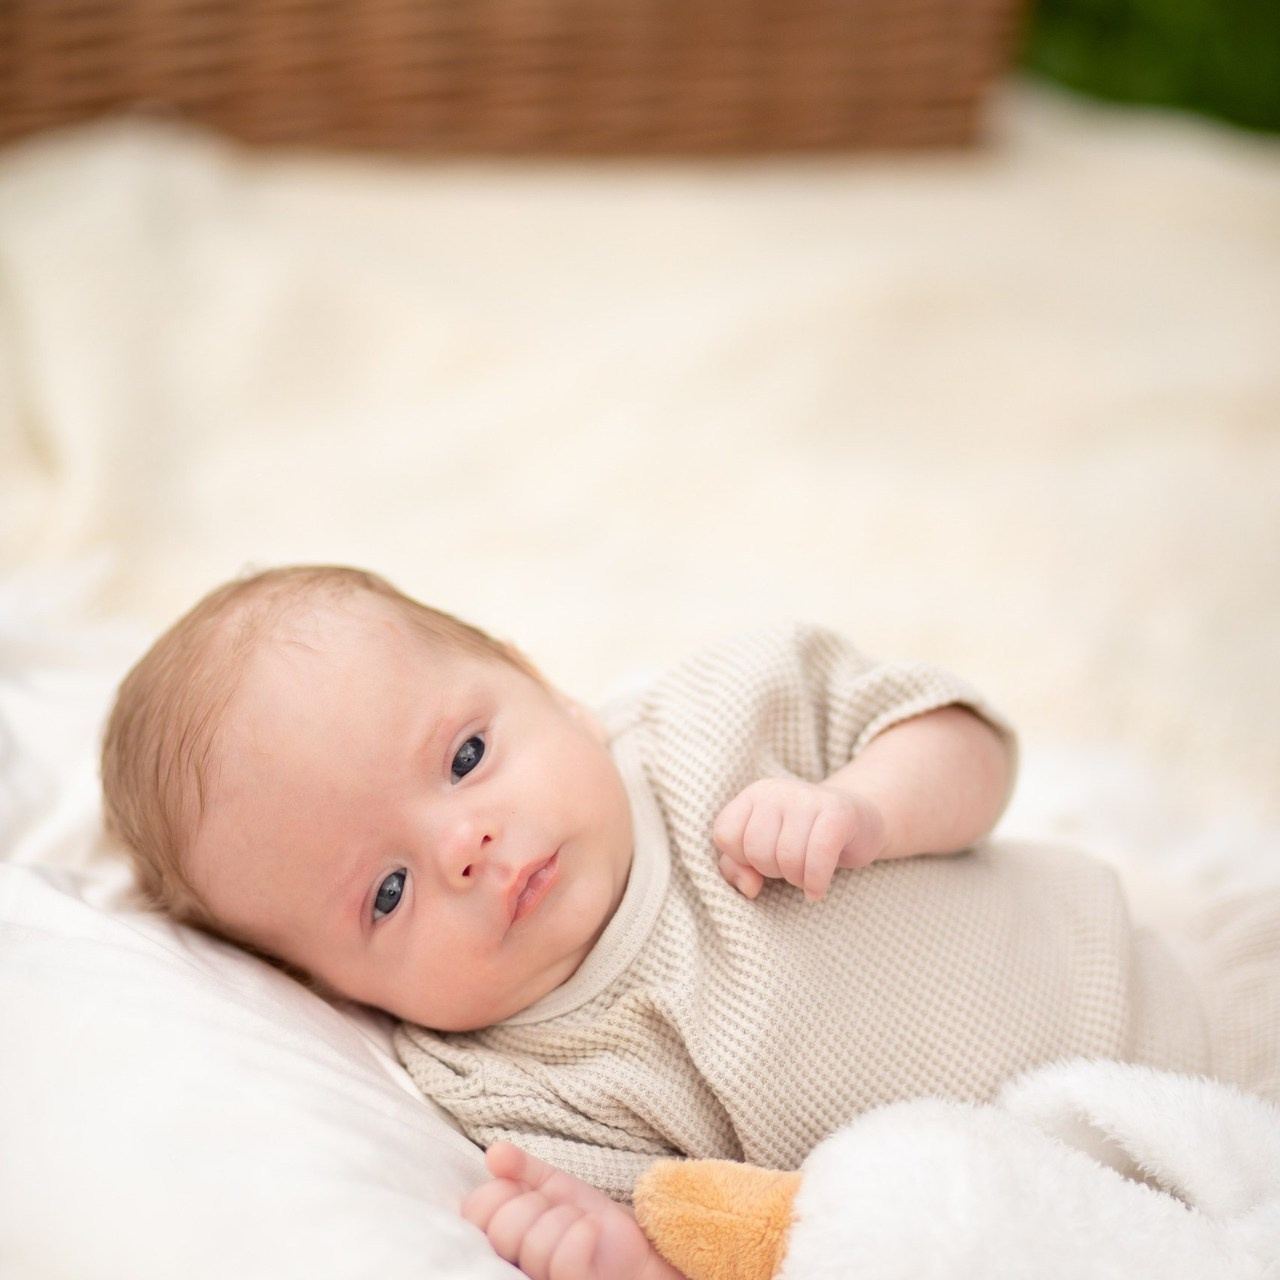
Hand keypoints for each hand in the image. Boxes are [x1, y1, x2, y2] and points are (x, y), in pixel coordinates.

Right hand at [462, 1143, 684, 1279]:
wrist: (631, 1242)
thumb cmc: (583, 1216)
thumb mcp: (551, 1184)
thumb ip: (520, 1168)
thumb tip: (495, 1152)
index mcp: (500, 1237)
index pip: (474, 1211)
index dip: (500, 1191)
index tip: (525, 1191)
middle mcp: (511, 1265)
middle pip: (502, 1227)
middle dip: (536, 1204)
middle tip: (555, 1209)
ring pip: (535, 1242)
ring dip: (565, 1218)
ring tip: (578, 1223)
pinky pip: (564, 1261)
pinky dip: (582, 1233)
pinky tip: (592, 1228)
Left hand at [713, 777, 886, 900]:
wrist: (860, 823)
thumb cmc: (803, 841)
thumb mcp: (763, 852)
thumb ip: (737, 869)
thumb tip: (749, 887)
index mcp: (753, 795)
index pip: (725, 834)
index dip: (741, 859)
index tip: (765, 859)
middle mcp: (776, 791)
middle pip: (756, 850)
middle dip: (773, 871)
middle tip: (791, 867)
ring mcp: (807, 797)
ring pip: (787, 858)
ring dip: (797, 879)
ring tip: (806, 874)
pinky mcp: (838, 812)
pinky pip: (818, 857)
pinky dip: (816, 882)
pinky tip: (817, 890)